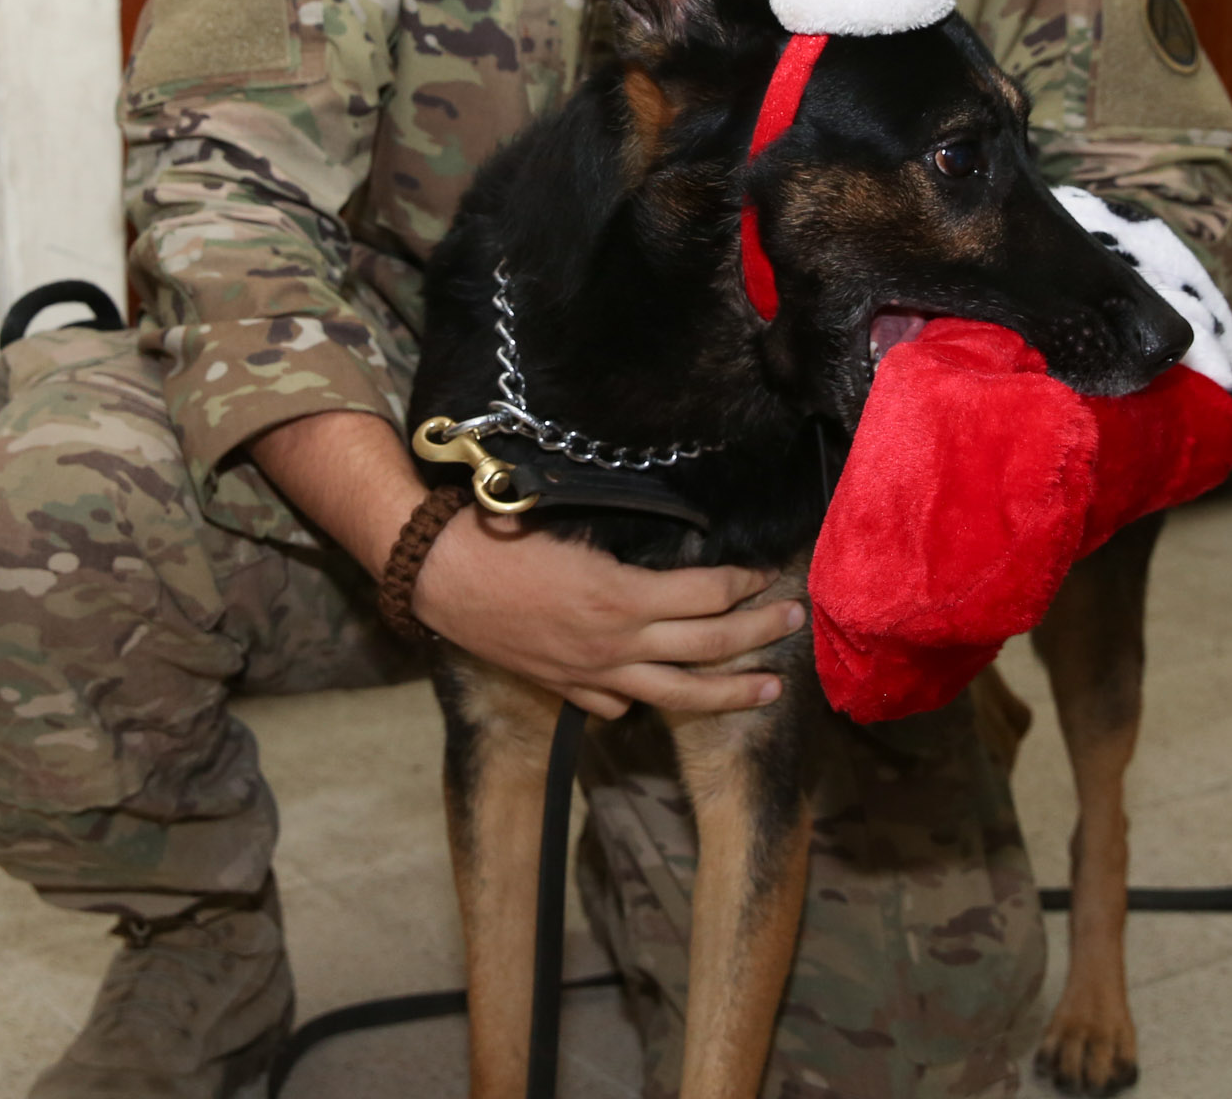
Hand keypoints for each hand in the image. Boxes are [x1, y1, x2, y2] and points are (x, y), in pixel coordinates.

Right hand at [413, 511, 803, 719]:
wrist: (436, 574)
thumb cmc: (499, 534)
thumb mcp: (575, 526)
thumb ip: (628, 549)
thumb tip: (672, 554)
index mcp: (622, 596)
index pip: (706, 595)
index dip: (744, 583)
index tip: (766, 573)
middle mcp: (615, 643)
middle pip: (708, 647)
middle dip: (759, 633)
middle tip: (796, 622)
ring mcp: (592, 673)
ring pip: (679, 694)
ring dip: (731, 692)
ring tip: (769, 688)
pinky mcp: (565, 687)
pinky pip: (620, 704)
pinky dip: (646, 699)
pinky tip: (665, 692)